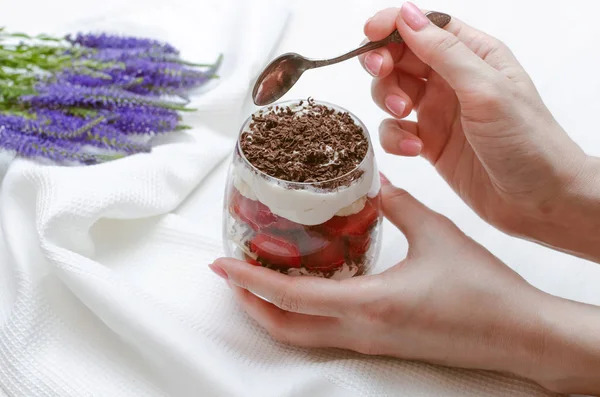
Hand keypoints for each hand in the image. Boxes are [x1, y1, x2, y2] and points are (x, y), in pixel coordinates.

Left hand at [211, 176, 599, 393]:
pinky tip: (307, 291)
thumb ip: (399, 205)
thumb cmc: (482, 288)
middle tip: (232, 273)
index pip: (292, 296)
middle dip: (250, 303)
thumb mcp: (436, 233)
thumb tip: (376, 183)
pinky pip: (328, 334)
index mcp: (371, 304)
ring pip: (303, 336)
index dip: (250, 280)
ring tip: (258, 280)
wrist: (519, 332)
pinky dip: (303, 316)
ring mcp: (372, 343)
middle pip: (285, 328)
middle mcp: (363, 331)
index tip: (222, 263)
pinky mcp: (384, 345)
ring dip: (273, 312)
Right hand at [358, 3, 597, 257]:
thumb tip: (407, 15)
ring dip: (388, 100)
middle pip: (401, 57)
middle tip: (381, 73)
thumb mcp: (485, 89)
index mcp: (474, 55)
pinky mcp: (429, 142)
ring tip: (405, 116)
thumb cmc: (528, 141)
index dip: (393, 25)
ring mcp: (439, 111)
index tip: (370, 35)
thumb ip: (444, 53)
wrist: (539, 200)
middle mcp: (452, 79)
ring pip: (392, 92)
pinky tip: (414, 150)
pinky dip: (395, 138)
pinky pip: (396, 131)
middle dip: (384, 63)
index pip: (425, 26)